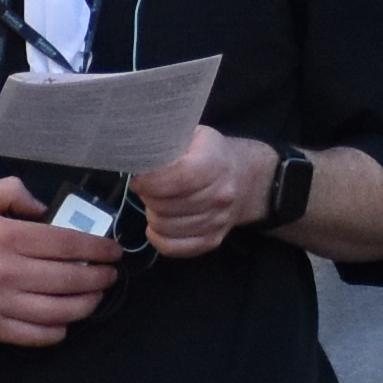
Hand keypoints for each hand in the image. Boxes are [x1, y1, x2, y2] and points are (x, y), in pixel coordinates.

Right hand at [0, 177, 123, 348]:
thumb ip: (10, 192)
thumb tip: (42, 206)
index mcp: (7, 236)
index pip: (67, 243)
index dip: (98, 248)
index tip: (113, 251)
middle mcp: (9, 271)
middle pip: (71, 278)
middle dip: (100, 278)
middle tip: (110, 275)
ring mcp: (1, 303)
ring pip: (60, 311)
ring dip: (86, 305)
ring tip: (94, 297)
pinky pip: (36, 336)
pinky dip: (57, 331)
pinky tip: (64, 322)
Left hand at [137, 128, 283, 261]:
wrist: (245, 177)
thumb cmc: (211, 151)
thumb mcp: (194, 134)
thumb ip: (169, 140)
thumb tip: (136, 150)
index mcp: (216, 163)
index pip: (179, 179)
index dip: (151, 181)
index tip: (139, 178)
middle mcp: (221, 195)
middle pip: (168, 205)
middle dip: (148, 196)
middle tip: (146, 187)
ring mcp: (218, 221)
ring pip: (167, 227)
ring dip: (152, 215)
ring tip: (155, 201)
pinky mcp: (212, 240)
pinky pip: (174, 248)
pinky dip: (158, 238)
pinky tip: (155, 226)